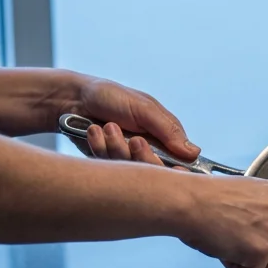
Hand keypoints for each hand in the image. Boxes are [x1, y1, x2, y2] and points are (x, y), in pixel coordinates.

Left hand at [68, 76, 197, 166]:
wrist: (72, 98)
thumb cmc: (111, 96)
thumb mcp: (144, 108)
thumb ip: (169, 130)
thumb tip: (194, 153)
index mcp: (164, 136)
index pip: (179, 162)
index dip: (175, 169)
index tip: (171, 169)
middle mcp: (147, 149)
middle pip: (154, 170)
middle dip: (141, 156)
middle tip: (134, 140)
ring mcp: (126, 156)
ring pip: (129, 169)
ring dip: (116, 147)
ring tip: (107, 127)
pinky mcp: (106, 161)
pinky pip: (107, 166)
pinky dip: (99, 148)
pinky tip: (94, 131)